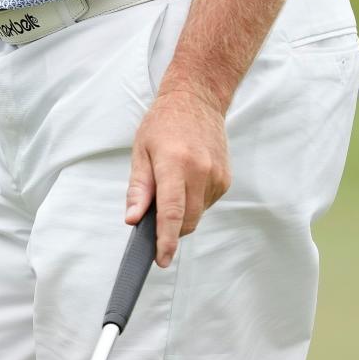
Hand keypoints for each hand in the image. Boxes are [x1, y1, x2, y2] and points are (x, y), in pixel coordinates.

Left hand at [125, 86, 231, 268]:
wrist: (197, 100)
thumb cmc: (164, 122)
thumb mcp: (141, 150)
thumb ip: (138, 188)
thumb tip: (133, 219)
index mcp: (175, 162)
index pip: (171, 211)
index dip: (166, 240)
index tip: (161, 259)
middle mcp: (200, 171)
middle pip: (186, 220)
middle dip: (170, 228)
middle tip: (154, 212)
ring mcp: (216, 176)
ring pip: (197, 214)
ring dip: (182, 212)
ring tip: (172, 181)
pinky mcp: (225, 180)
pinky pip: (206, 204)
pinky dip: (193, 201)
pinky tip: (187, 178)